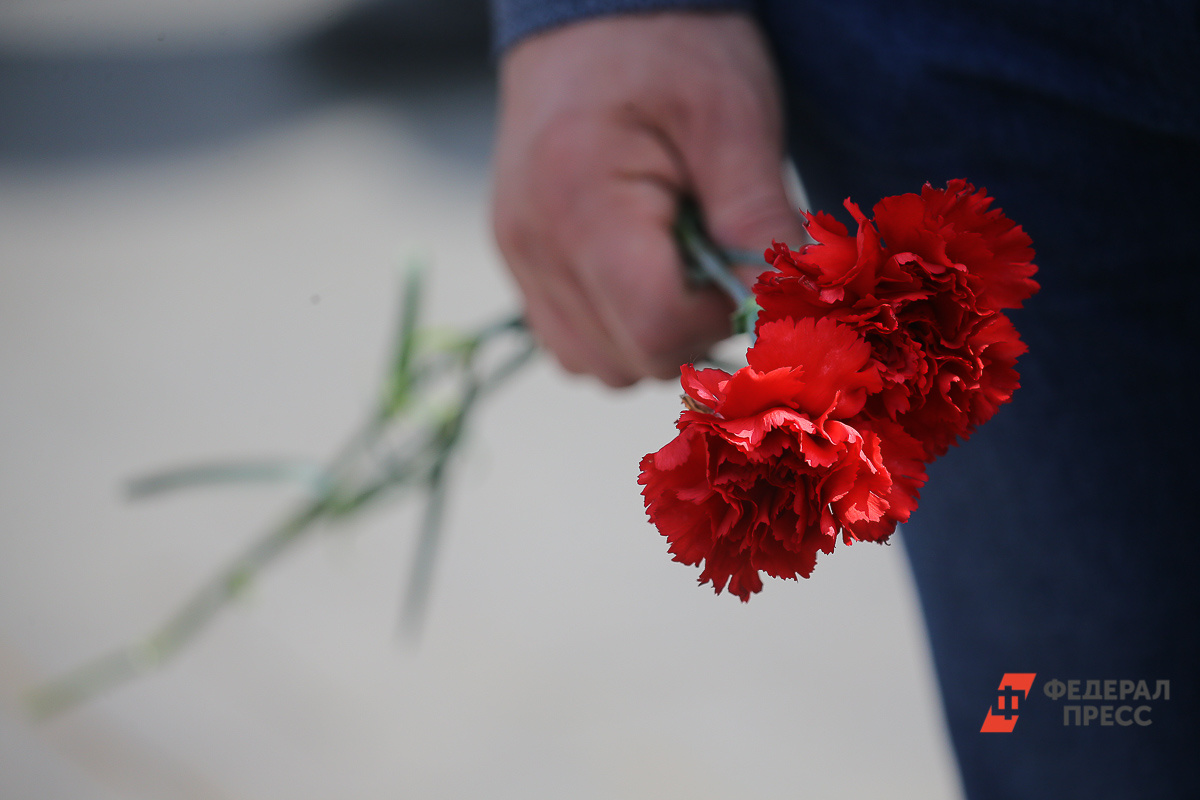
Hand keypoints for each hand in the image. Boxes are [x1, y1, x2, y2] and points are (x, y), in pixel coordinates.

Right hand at [491, 12, 805, 385]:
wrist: (592, 4)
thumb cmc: (672, 47)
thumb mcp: (736, 122)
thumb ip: (760, 223)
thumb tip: (792, 310)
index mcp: (583, 205)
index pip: (656, 328)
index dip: (717, 319)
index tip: (739, 268)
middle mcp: (533, 245)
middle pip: (624, 361)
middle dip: (689, 332)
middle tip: (715, 262)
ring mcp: (518, 257)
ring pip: (594, 363)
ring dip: (651, 338)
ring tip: (676, 264)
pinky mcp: (518, 260)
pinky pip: (568, 339)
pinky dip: (615, 328)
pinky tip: (642, 270)